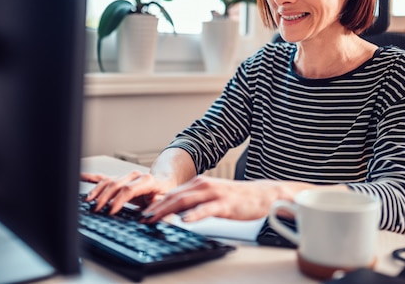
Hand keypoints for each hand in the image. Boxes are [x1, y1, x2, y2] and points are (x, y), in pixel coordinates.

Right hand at [81, 171, 168, 214]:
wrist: (164, 182)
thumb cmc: (164, 193)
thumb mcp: (164, 201)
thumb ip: (157, 207)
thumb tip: (149, 216)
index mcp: (147, 181)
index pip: (129, 189)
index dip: (118, 200)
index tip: (110, 211)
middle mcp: (135, 176)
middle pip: (115, 184)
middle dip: (104, 198)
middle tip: (96, 210)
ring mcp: (125, 176)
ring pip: (108, 181)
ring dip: (97, 191)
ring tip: (88, 201)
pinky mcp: (119, 179)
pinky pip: (103, 177)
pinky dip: (91, 178)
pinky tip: (80, 176)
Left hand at [141, 176, 284, 222]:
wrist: (262, 194)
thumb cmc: (236, 198)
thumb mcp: (210, 197)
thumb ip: (193, 201)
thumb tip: (172, 210)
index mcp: (199, 184)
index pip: (172, 193)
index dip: (155, 203)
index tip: (141, 213)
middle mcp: (204, 185)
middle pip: (174, 196)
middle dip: (156, 207)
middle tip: (142, 218)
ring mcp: (214, 194)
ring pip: (186, 201)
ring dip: (168, 210)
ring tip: (155, 218)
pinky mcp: (225, 204)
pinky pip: (207, 209)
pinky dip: (195, 215)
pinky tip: (185, 220)